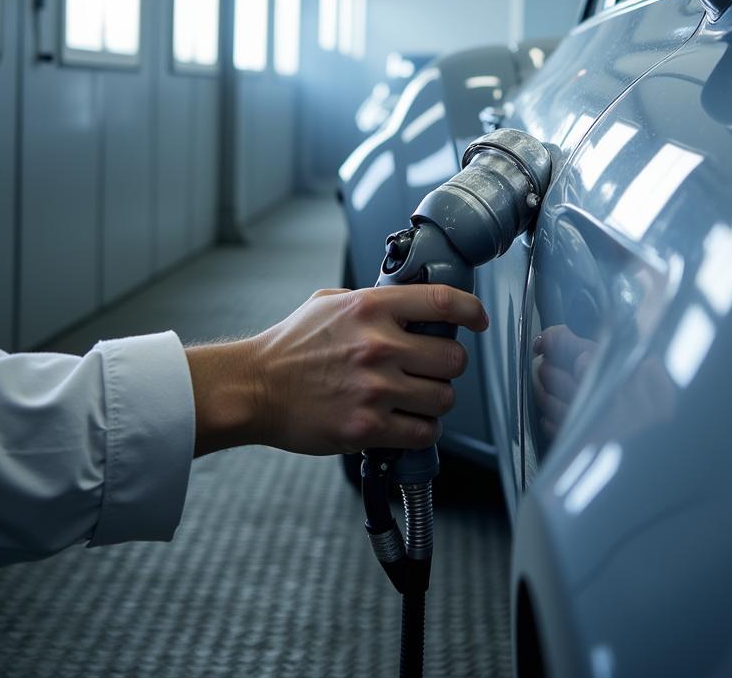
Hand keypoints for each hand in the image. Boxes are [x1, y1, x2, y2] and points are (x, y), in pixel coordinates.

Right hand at [187, 285, 488, 456]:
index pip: (442, 301)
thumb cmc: (291, 345)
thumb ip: (373, 299)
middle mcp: (378, 346)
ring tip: (418, 398)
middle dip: (448, 365)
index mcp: (371, 308)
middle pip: (453, 358)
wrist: (254, 388)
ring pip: (444, 398)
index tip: (478, 320)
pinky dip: (422, 430)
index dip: (471, 310)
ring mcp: (374, 389)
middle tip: (433, 368)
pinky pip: (422, 432)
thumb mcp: (330, 301)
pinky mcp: (366, 428)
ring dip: (436, 400)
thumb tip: (411, 303)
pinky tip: (407, 423)